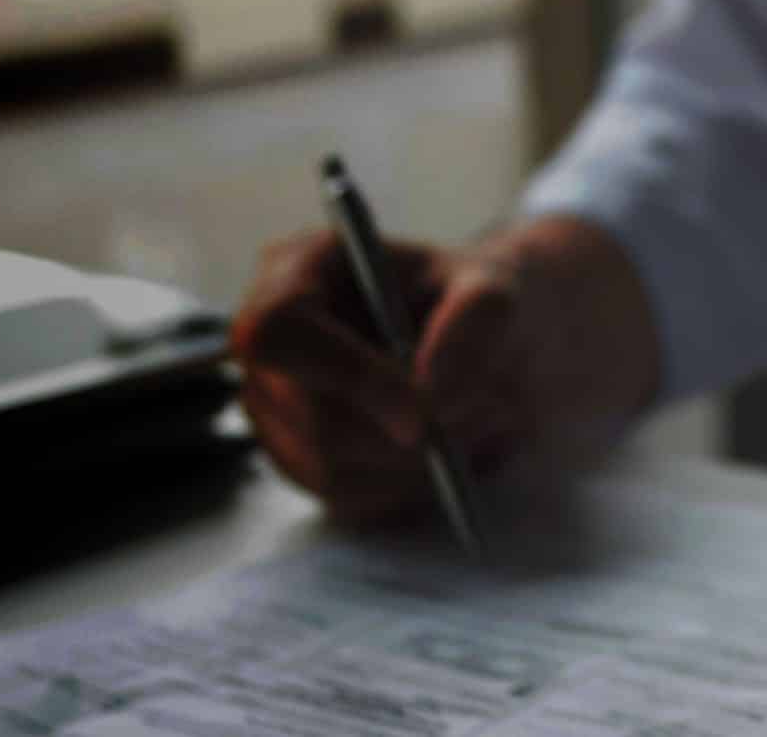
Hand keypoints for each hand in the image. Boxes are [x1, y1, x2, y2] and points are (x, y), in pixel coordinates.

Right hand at [229, 217, 659, 521]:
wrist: (488, 341)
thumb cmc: (479, 299)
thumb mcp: (495, 289)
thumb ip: (473, 323)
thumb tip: (430, 387)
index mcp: (299, 270)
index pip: (277, 331)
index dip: (347, 376)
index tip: (425, 413)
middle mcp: (271, 339)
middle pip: (308, 412)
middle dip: (406, 430)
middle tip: (488, 414)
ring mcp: (275, 404)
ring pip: (327, 465)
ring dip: (418, 462)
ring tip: (482, 423)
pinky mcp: (299, 456)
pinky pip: (345, 496)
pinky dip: (409, 486)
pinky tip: (451, 451)